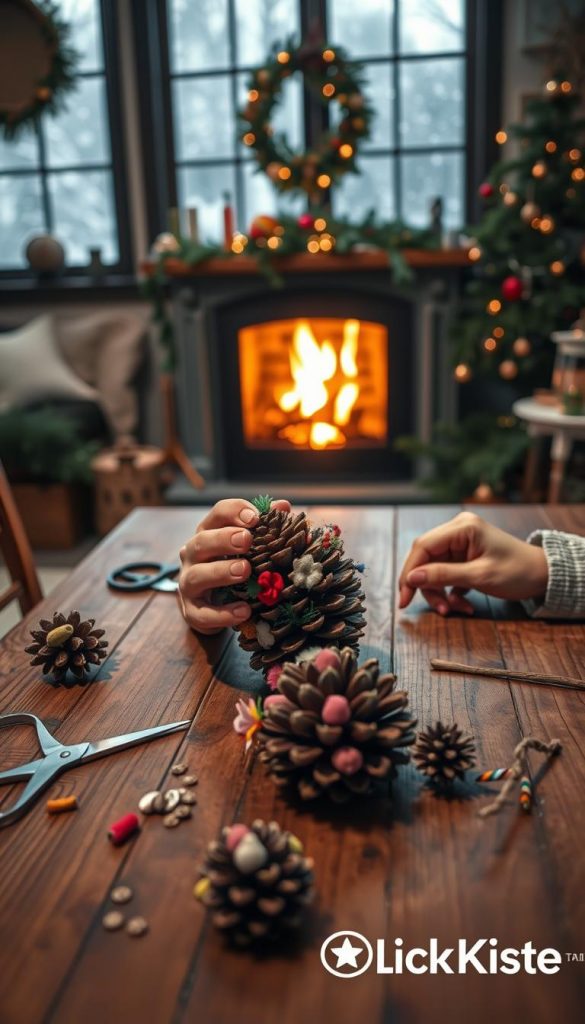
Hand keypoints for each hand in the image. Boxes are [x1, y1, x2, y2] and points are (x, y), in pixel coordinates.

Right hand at [178, 497, 290, 633]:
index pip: (216, 514)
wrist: (211, 608)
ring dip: (220, 572)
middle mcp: (193, 556)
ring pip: (196, 576)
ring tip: (244, 571)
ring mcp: (189, 584)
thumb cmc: (232, 568)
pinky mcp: (192, 612)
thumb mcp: (247, 547)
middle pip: (201, 542)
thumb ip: (264, 527)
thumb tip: (283, 506)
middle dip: (223, 539)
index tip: (255, 517)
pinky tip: (244, 610)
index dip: (234, 512)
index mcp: (209, 534)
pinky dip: (223, 613)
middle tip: (246, 540)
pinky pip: (203, 613)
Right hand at [398, 511, 547, 615]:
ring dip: (439, 593)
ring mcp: (460, 543)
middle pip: (426, 559)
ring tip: (453, 610)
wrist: (543, 575)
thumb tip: (411, 578)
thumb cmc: (517, 572)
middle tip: (434, 609)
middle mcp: (457, 530)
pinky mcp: (463, 556)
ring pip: (434, 569)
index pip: (423, 547)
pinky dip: (450, 591)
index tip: (404, 598)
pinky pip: (445, 574)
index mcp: (461, 527)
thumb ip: (444, 575)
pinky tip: (462, 605)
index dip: (409, 572)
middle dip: (426, 586)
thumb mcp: (480, 576)